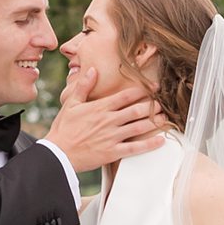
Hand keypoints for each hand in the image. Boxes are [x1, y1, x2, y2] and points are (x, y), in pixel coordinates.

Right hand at [45, 79, 169, 179]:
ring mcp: (112, 136)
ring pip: (139, 127)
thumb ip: (84, 86)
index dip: (142, 91)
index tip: (154, 88)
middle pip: (137, 110)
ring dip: (154, 122)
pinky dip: (149, 144)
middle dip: (152, 106)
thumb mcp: (71, 104)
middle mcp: (109, 120)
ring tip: (165, 119)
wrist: (58, 153)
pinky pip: (135, 148)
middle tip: (162, 105)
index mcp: (100, 107)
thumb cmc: (63, 129)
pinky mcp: (112, 152)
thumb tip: (92, 70)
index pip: (126, 96)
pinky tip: (160, 141)